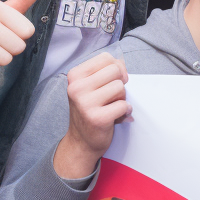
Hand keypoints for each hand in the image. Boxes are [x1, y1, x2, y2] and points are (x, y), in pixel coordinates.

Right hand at [54, 53, 130, 178]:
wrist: (82, 141)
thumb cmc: (90, 110)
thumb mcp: (92, 86)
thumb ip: (106, 71)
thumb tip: (121, 62)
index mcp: (75, 76)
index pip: (106, 58)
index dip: (116, 68)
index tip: (112, 81)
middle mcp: (77, 87)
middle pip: (115, 70)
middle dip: (120, 83)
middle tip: (112, 96)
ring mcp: (85, 103)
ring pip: (120, 87)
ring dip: (122, 98)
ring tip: (111, 106)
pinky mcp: (97, 118)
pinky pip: (123, 105)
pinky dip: (125, 111)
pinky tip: (116, 116)